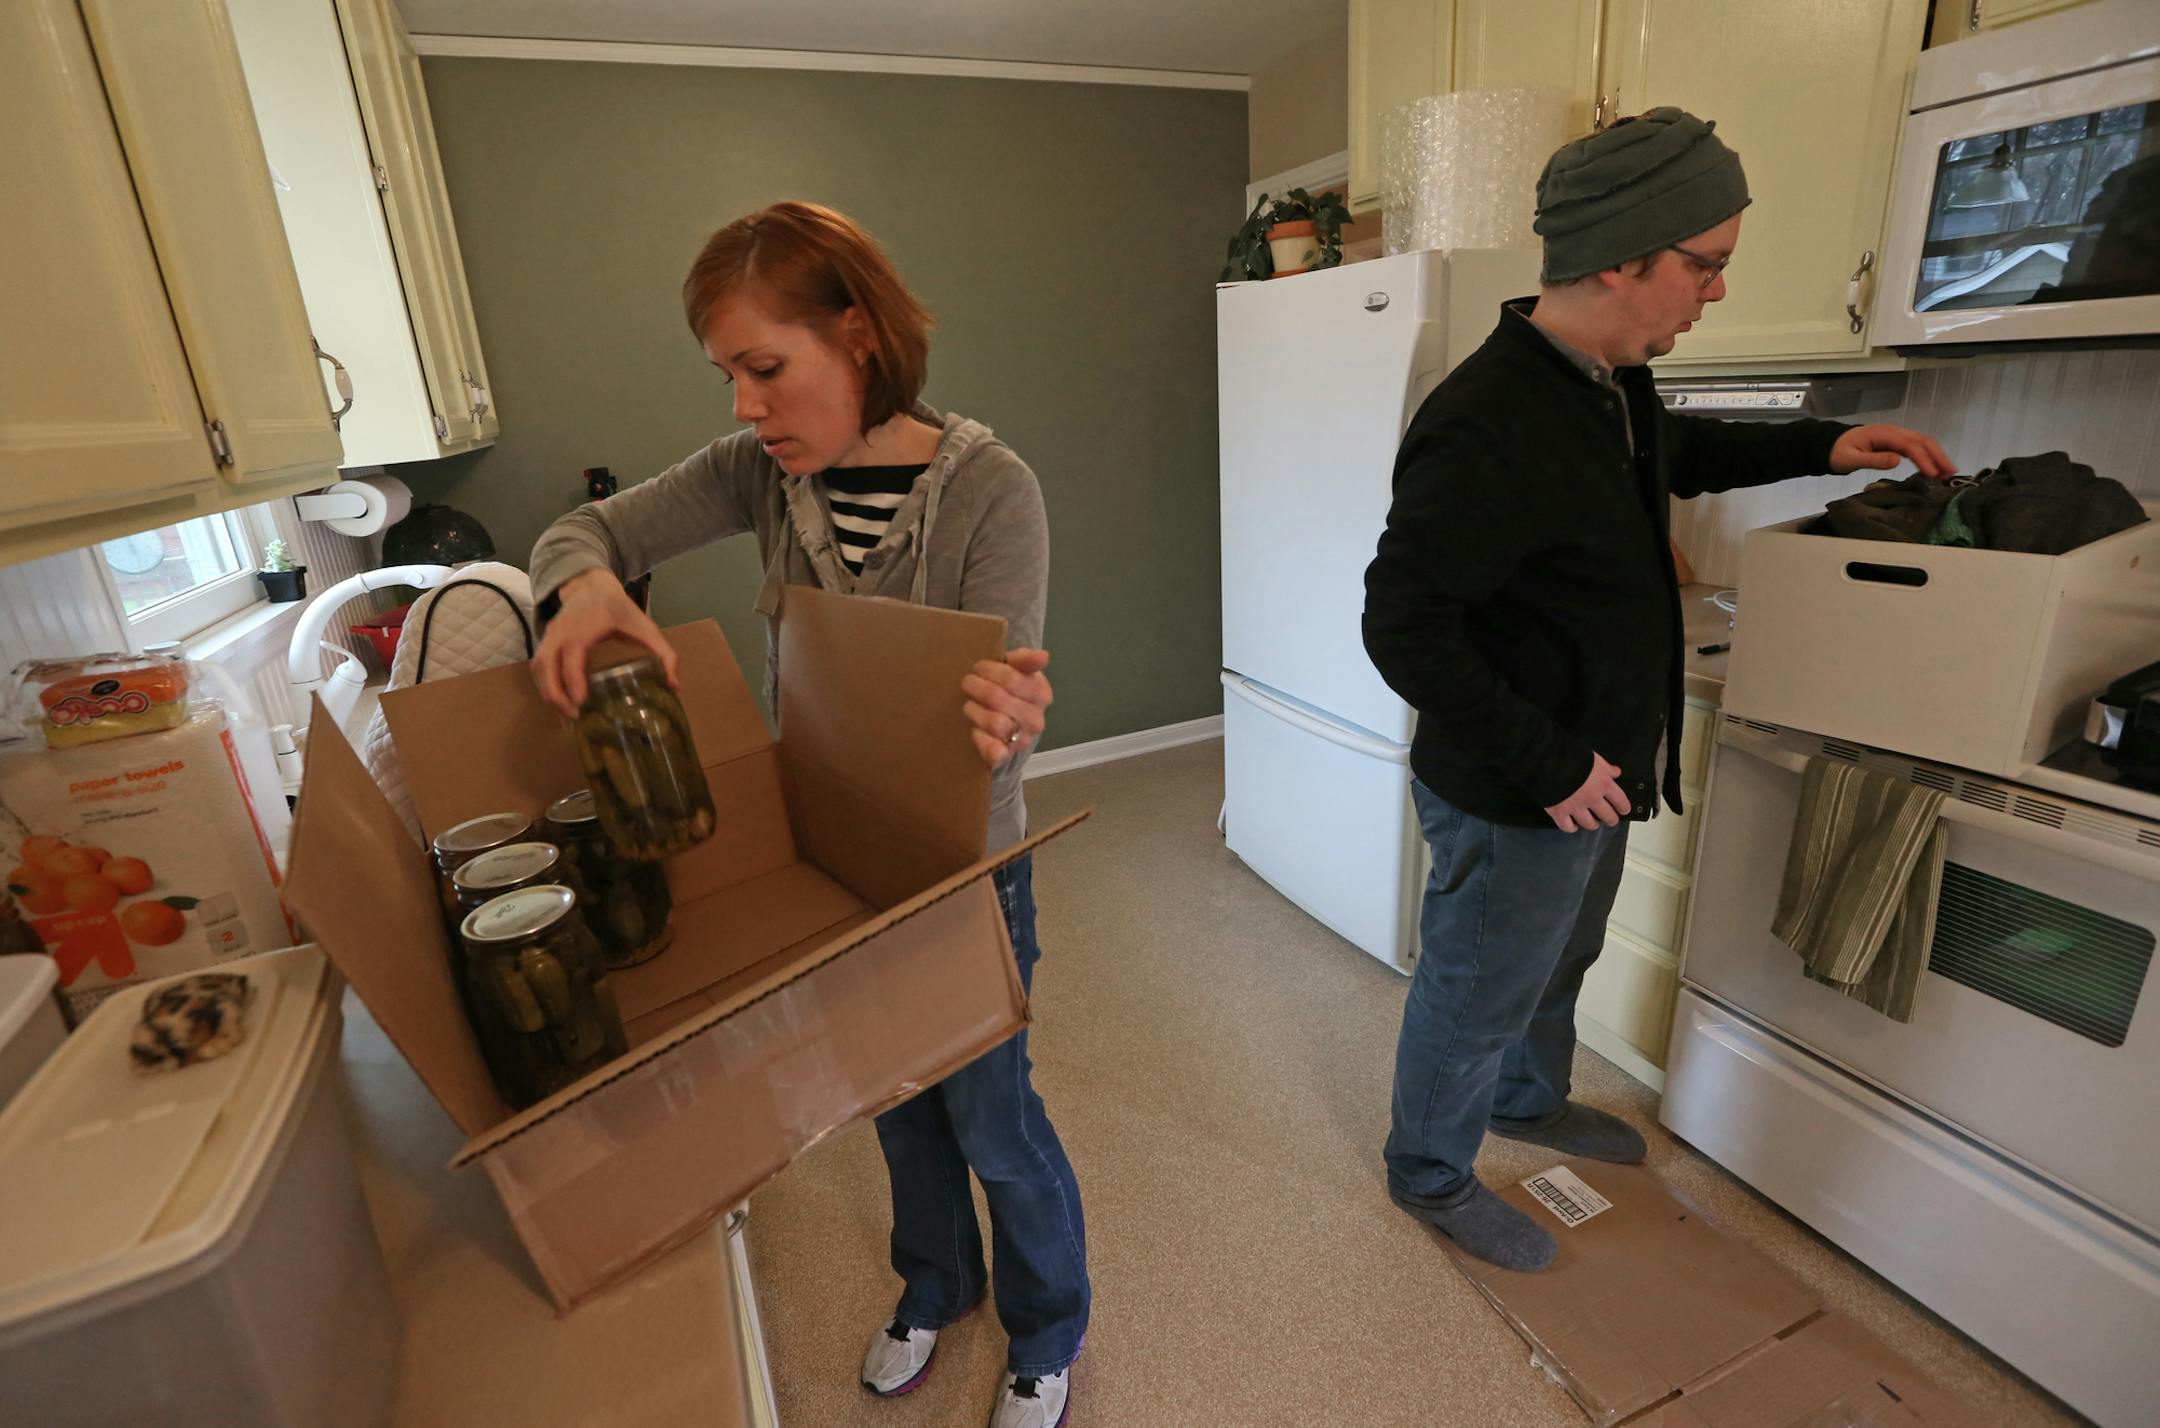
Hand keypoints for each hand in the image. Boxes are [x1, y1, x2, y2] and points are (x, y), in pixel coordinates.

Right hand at [532, 569, 679, 718]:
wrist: (590, 585)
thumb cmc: (619, 608)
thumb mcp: (645, 626)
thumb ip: (664, 654)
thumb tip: (674, 685)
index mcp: (583, 629)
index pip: (571, 656)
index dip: (573, 680)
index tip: (581, 702)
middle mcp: (560, 633)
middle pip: (545, 667)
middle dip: (555, 695)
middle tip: (574, 717)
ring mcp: (549, 637)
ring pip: (538, 669)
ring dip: (548, 694)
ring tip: (567, 715)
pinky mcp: (546, 642)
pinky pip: (539, 667)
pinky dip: (546, 686)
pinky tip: (561, 703)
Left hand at [962, 648, 1051, 767]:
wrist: (1008, 722)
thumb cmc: (1010, 689)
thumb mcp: (1017, 669)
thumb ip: (1025, 659)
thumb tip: (1043, 656)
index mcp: (1041, 694)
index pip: (1012, 679)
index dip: (989, 671)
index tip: (979, 668)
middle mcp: (1036, 719)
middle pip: (997, 698)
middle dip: (976, 687)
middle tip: (968, 683)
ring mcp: (1022, 739)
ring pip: (993, 722)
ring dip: (973, 709)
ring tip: (970, 704)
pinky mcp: (1006, 755)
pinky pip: (993, 750)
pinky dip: (982, 741)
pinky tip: (976, 731)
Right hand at [1544, 752, 1629, 831]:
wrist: (1546, 760)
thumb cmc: (1569, 756)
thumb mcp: (1593, 757)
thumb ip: (1606, 767)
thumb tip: (1615, 772)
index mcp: (1603, 783)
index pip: (1621, 801)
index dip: (1624, 808)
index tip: (1624, 810)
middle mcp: (1592, 798)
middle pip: (1608, 817)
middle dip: (1611, 819)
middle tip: (1610, 819)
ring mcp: (1576, 807)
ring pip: (1590, 824)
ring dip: (1593, 824)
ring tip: (1592, 822)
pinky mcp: (1560, 813)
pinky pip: (1568, 827)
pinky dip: (1572, 827)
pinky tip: (1573, 824)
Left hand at [1830, 424, 1955, 479]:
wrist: (1832, 444)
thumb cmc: (1839, 452)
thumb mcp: (1850, 459)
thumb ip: (1873, 460)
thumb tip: (1897, 461)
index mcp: (1883, 433)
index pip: (1909, 445)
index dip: (1923, 459)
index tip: (1932, 473)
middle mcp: (1894, 432)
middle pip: (1922, 441)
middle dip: (1938, 456)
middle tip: (1951, 472)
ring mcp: (1897, 436)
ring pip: (1923, 443)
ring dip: (1937, 456)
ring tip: (1949, 473)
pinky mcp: (1897, 443)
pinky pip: (1917, 447)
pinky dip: (1929, 457)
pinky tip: (1935, 468)